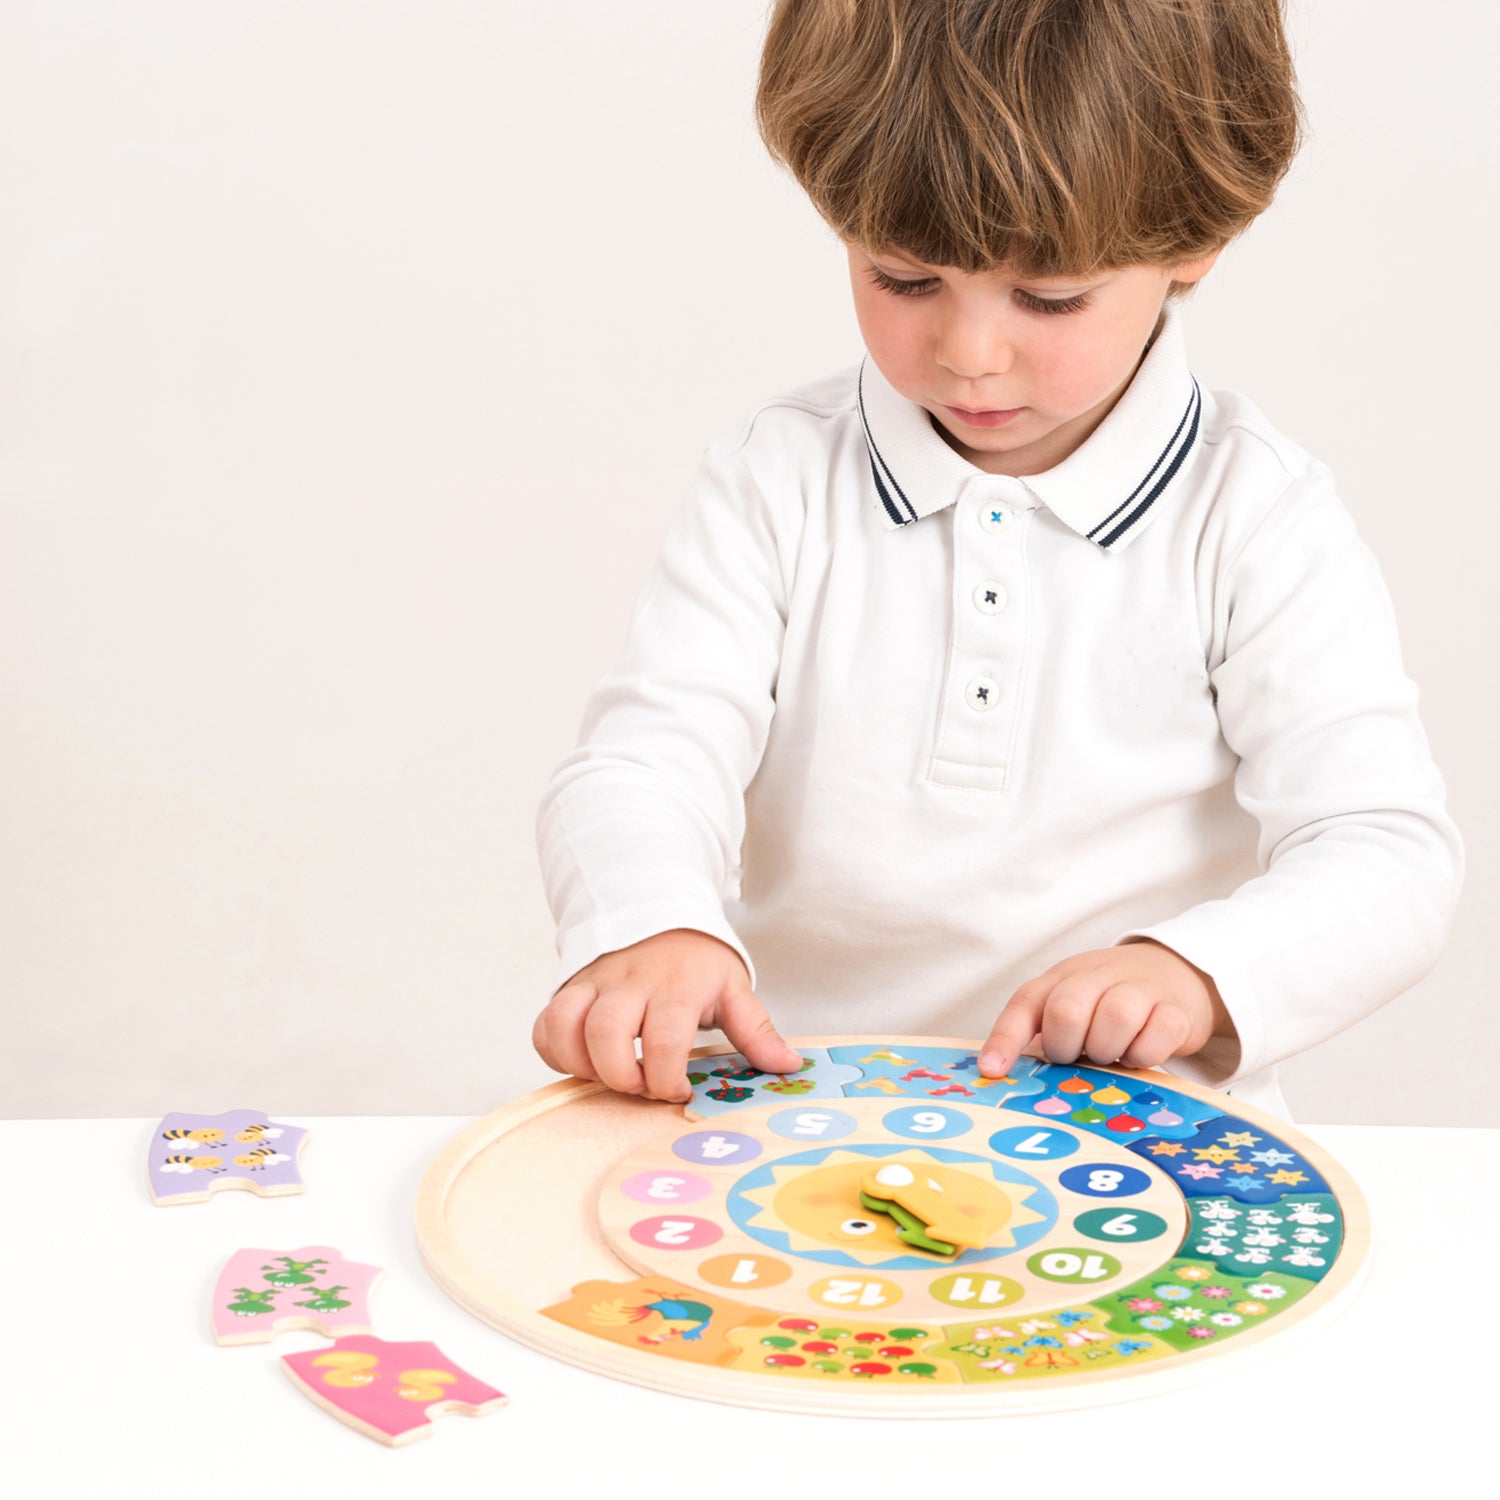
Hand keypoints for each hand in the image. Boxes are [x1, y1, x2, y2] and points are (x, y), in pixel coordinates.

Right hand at [531, 929, 802, 1102]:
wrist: (660, 912)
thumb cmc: (697, 960)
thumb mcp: (733, 987)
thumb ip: (756, 1030)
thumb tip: (789, 1067)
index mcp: (676, 986)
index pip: (664, 1038)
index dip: (666, 1078)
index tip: (679, 1092)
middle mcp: (629, 983)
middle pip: (606, 1033)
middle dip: (619, 1075)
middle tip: (640, 1087)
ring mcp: (594, 984)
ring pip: (567, 1024)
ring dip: (581, 1064)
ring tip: (609, 1076)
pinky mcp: (570, 988)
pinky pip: (546, 1024)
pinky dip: (554, 1051)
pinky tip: (582, 1063)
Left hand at [978, 940, 1230, 1078]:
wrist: (1174, 972)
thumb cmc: (1109, 999)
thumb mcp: (1072, 1005)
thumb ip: (1043, 1033)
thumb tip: (1006, 1075)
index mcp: (1062, 978)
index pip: (1025, 1004)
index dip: (1005, 1040)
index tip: (992, 1072)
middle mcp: (1097, 976)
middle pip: (1067, 1010)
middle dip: (1065, 1046)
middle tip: (1077, 1056)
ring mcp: (1139, 989)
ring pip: (1115, 1017)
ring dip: (1107, 1048)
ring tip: (1110, 1054)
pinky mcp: (1175, 1010)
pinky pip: (1158, 1034)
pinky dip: (1145, 1053)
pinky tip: (1140, 1053)